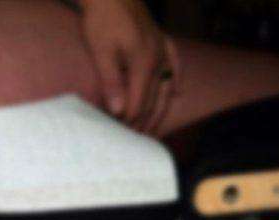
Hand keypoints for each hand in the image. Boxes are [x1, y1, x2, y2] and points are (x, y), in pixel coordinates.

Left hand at [79, 0, 179, 132]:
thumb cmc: (103, 19)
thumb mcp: (101, 52)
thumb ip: (111, 82)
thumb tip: (119, 110)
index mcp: (144, 63)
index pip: (139, 104)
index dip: (129, 123)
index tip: (120, 138)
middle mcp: (158, 58)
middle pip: (153, 100)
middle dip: (144, 123)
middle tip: (134, 142)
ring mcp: (163, 49)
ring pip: (166, 87)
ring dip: (159, 110)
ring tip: (152, 130)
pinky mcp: (162, 40)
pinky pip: (174, 64)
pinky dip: (175, 80)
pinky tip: (176, 93)